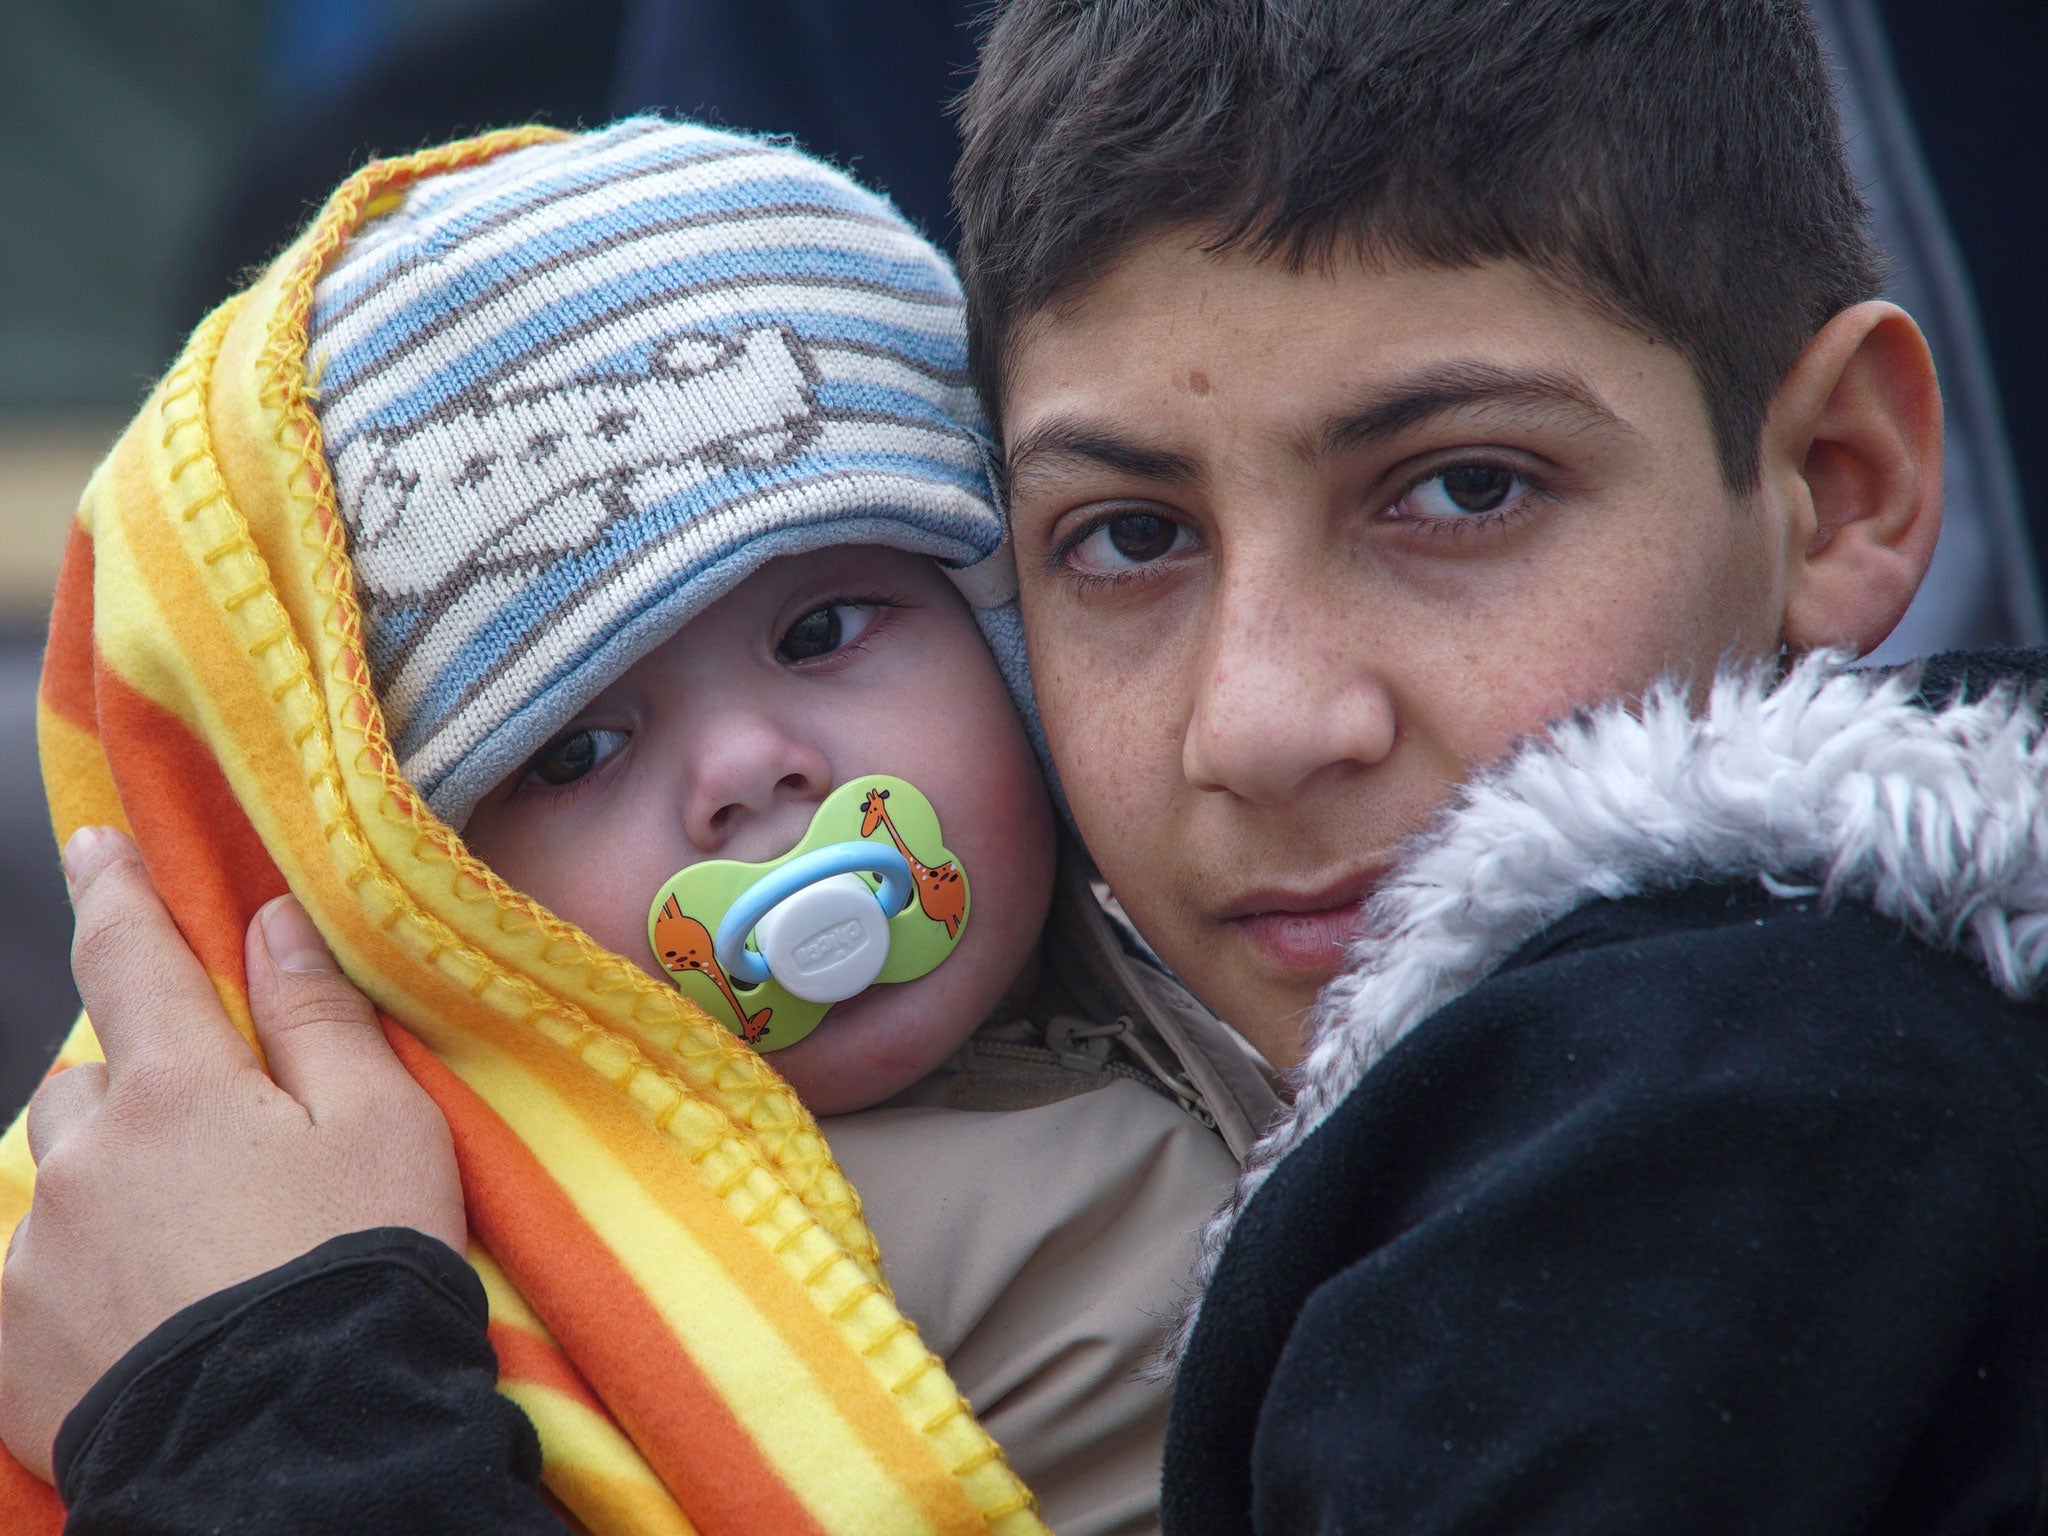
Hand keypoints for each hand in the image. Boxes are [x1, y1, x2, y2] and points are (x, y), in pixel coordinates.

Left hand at [0, 827, 464, 1481]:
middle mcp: (85, 1159)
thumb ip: (318, 1018)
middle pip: (86, 1085)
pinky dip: (84, 1273)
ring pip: (61, 1180)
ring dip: (109, 1184)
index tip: (95, 844)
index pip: (129, 957)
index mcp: (176, 1090)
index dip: (116, 891)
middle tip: (215, 1142)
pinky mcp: (13, 1342)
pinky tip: (150, 1312)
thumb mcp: (380, 1126)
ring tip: (191, 1246)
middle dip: (135, 1091)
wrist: (298, 1446)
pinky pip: (35, 1273)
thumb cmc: (356, 1265)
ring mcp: (37, 1255)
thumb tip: (269, 922)